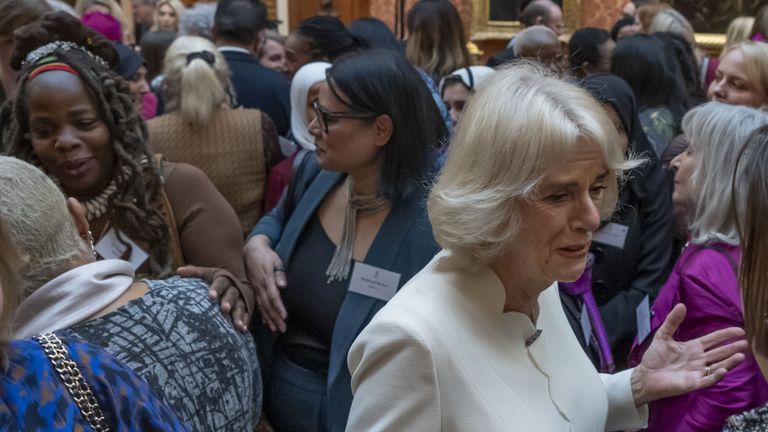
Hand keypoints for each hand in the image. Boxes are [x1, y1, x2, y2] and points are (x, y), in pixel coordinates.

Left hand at [177, 265, 249, 332]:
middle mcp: (234, 288)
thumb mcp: (206, 274)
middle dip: (228, 301)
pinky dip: (245, 321)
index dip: (216, 289)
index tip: (211, 297)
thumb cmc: (215, 280)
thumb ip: (194, 272)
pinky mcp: (246, 307)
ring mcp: (241, 298)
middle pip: (232, 294)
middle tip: (224, 309)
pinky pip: (247, 314)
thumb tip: (179, 271)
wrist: (234, 283)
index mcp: (223, 279)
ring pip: (241, 305)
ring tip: (237, 325)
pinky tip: (243, 329)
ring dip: (239, 315)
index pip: (220, 283)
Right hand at [244, 235, 287, 332]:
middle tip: (282, 329)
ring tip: (274, 329)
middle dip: (275, 317)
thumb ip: (279, 272)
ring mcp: (255, 288)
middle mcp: (259, 286)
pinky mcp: (253, 289)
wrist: (251, 250)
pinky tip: (265, 322)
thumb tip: (282, 285)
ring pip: (261, 306)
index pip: (273, 296)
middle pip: (267, 304)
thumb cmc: (266, 255)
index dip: (278, 307)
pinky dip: (261, 314)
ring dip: (268, 319)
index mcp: (266, 279)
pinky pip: (257, 304)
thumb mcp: (275, 260)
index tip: (284, 317)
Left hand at [631, 304, 747, 405]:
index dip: (725, 335)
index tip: (739, 330)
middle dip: (731, 348)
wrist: (646, 376)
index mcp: (693, 348)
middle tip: (745, 343)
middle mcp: (698, 359)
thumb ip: (672, 321)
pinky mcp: (693, 383)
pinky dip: (715, 375)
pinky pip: (708, 380)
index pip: (713, 340)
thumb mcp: (663, 336)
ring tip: (740, 356)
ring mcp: (697, 371)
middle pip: (719, 353)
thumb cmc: (655, 357)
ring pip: (718, 366)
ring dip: (729, 362)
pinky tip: (722, 370)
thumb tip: (681, 305)